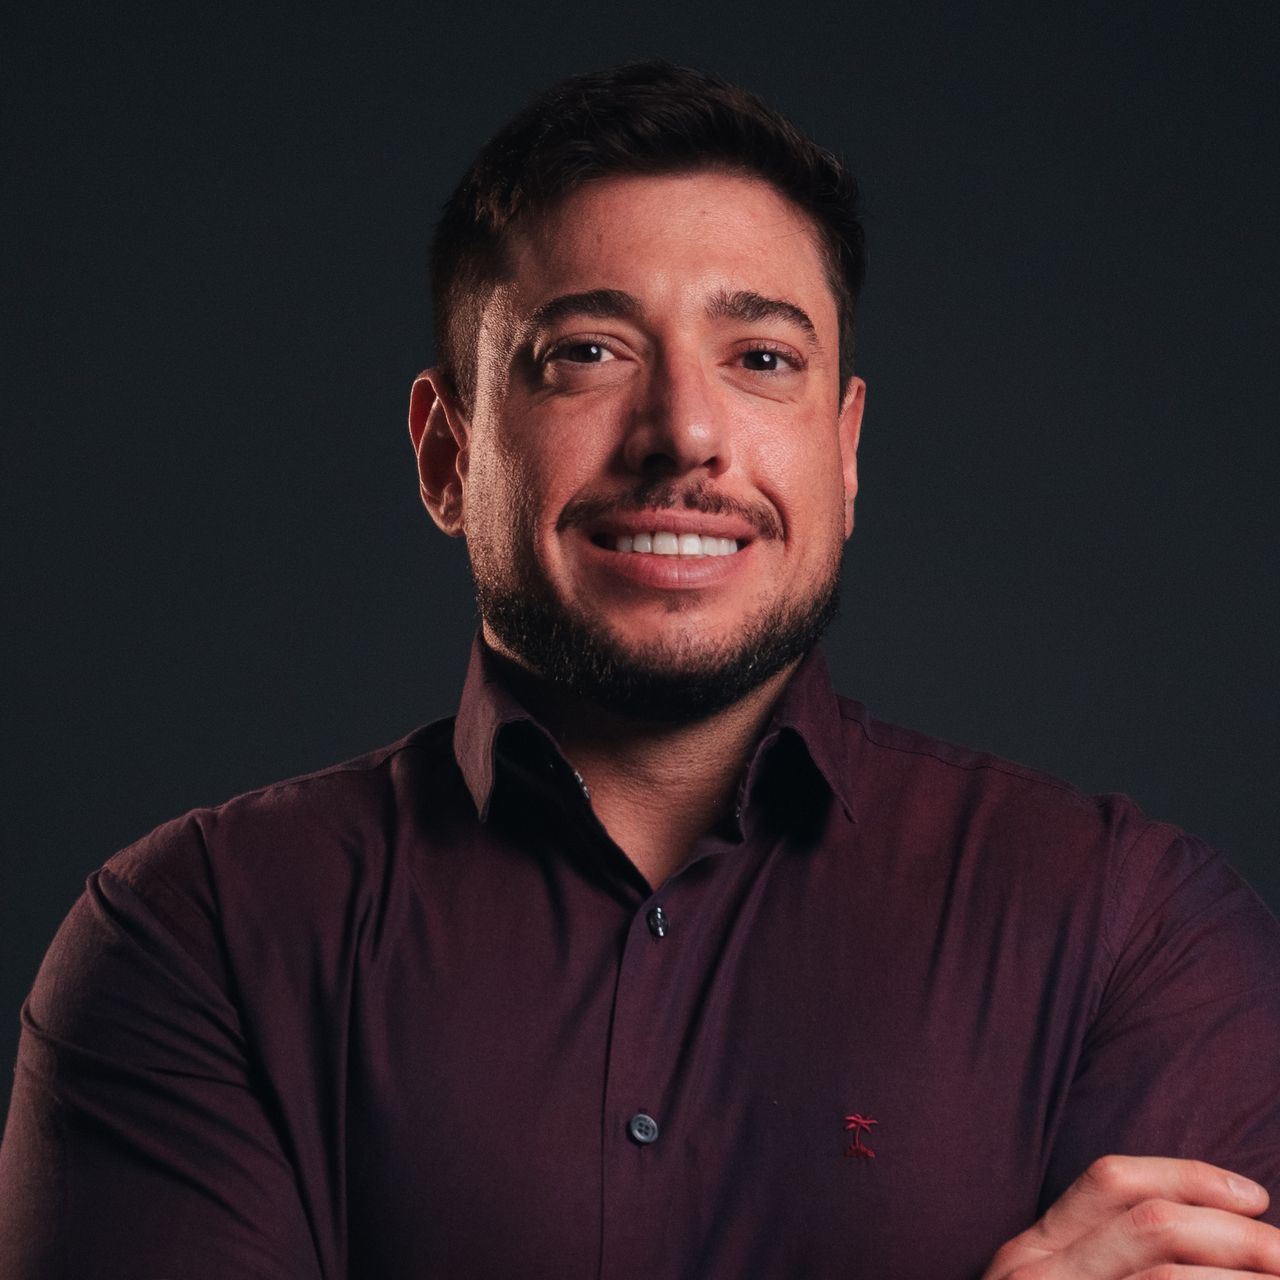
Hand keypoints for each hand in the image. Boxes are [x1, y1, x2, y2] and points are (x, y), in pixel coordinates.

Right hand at [982, 1155, 1279, 1277]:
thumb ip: (1104, 1266)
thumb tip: (1210, 1240)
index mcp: (1034, 1250)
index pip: (1112, 1180)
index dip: (1189, 1176)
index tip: (1255, 1196)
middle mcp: (1035, 1270)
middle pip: (1150, 1223)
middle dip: (1236, 1234)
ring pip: (1166, 1276)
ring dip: (1238, 1279)